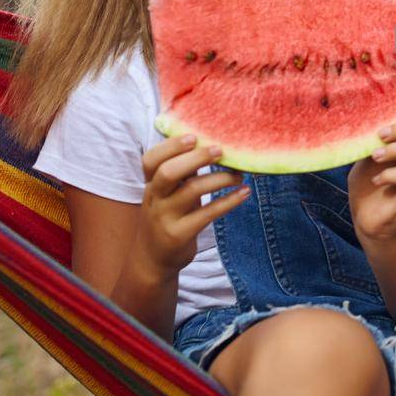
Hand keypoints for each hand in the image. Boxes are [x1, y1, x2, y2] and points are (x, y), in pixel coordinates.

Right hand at [138, 135, 249, 274]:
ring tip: (239, 174)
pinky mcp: (179, 235)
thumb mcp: (167, 194)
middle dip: (195, 158)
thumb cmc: (168, 217)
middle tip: (220, 151)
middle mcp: (154, 198)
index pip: (151, 160)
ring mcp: (165, 217)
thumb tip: (211, 144)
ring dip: (219, 179)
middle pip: (168, 172)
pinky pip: (207, 214)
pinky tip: (244, 192)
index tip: (194, 137)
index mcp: (151, 184)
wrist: (152, 259)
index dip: (170, 146)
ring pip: (191, 191)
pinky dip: (228, 201)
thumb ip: (181, 173)